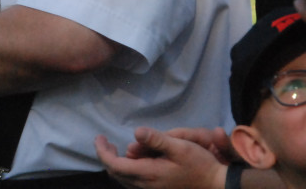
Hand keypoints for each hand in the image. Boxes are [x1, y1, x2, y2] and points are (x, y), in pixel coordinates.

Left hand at [94, 127, 228, 188]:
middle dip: (106, 156)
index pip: (114, 165)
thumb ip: (157, 139)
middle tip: (104, 140)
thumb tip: (135, 132)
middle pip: (115, 173)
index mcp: (148, 174)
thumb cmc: (199, 165)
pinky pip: (133, 181)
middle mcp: (146, 185)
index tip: (99, 137)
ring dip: (116, 162)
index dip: (102, 151)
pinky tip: (133, 157)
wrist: (216, 185)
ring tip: (117, 147)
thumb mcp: (180, 146)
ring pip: (123, 179)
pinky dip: (126, 168)